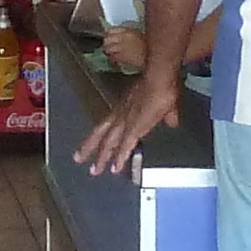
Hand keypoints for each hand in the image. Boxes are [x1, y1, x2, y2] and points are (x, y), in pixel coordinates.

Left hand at [78, 61, 180, 175]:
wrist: (160, 79)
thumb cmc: (161, 84)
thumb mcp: (164, 102)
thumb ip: (167, 115)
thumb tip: (172, 121)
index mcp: (125, 107)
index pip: (108, 123)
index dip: (101, 134)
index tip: (94, 143)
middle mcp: (120, 115)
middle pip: (101, 134)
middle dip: (89, 147)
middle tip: (78, 159)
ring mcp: (125, 122)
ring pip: (108, 143)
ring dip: (102, 158)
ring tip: (95, 171)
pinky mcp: (134, 130)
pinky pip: (124, 148)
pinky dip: (119, 159)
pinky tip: (115, 169)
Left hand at [98, 18, 148, 71]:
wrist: (155, 57)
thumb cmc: (150, 46)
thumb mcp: (139, 35)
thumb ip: (129, 34)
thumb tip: (120, 37)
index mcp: (128, 31)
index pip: (111, 30)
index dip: (109, 35)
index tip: (109, 38)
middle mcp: (123, 38)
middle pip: (107, 39)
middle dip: (106, 44)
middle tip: (108, 47)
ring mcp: (122, 48)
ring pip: (107, 49)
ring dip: (108, 52)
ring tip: (111, 54)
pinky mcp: (123, 58)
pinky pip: (112, 58)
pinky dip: (112, 60)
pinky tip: (115, 61)